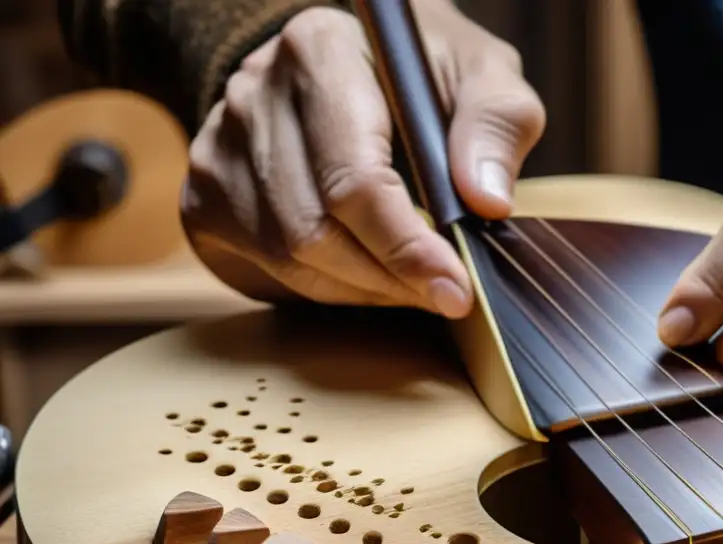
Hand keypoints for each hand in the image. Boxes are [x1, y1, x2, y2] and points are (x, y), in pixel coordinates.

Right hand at [181, 1, 544, 316]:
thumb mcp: (482, 73)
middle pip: (315, 230)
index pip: (354, 178)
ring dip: (364, 288)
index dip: (406, 247)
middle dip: (389, 280)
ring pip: (289, 257)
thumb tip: (485, 201)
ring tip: (413, 283)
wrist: (349, 66)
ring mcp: (220, 146)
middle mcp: (253, 93)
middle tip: (445, 296)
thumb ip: (495, 123)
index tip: (455, 288)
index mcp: (318, 50)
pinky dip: (328, 286)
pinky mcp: (208, 193)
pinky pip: (267, 266)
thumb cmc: (422, 75)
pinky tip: (369, 273)